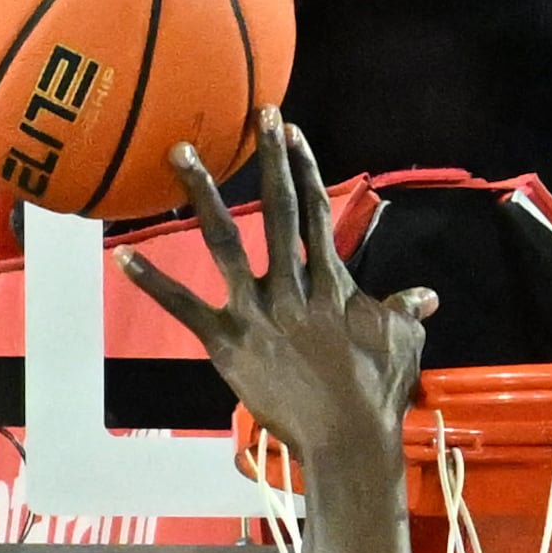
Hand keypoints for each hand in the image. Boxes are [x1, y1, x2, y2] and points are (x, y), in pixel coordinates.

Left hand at [116, 112, 435, 495]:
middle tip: (258, 113)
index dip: (304, 168)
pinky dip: (153, 282)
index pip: (316, 212)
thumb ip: (406, 311)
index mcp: (332, 282)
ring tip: (180, 152)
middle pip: (278, 209)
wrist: (346, 439)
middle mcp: (292, 287)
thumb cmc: (376, 393)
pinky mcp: (228, 343)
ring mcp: (257, 312)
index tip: (291, 132)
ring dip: (201, 194)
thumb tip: (428, 297)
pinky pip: (184, 308)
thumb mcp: (401, 343)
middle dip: (269, 157)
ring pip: (224, 241)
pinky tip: (123, 255)